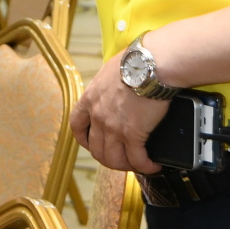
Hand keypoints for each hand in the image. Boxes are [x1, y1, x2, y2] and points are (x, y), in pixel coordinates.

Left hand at [71, 44, 170, 174]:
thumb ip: (108, 85)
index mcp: (90, 99)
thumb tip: (116, 88)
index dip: (84, 140)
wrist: (151, 65)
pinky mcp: (133, 134)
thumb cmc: (135, 62)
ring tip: (138, 164)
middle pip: (96, 149)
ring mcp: (114, 127)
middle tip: (122, 158)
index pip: (77, 126)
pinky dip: (145, 166)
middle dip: (109, 158)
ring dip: (126, 166)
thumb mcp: (111, 70)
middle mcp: (98, 116)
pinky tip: (152, 165)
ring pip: (113, 159)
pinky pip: (137, 159)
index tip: (92, 144)